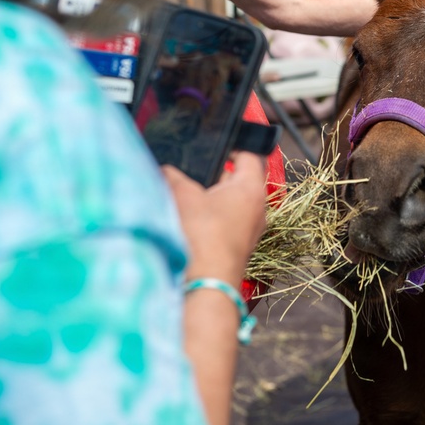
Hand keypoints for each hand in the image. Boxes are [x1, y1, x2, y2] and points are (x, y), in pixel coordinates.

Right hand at [165, 152, 267, 284]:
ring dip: (211, 198)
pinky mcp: (239, 246)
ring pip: (231, 202)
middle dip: (214, 174)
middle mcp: (258, 207)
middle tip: (192, 170)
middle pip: (238, 179)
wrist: (206, 282)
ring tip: (186, 195)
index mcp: (252, 188)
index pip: (249, 155)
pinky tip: (190, 220)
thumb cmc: (201, 234)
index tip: (216, 142)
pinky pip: (227, 222)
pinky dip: (212, 217)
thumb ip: (173, 176)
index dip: (233, 144)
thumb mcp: (182, 195)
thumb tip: (166, 169)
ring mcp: (251, 229)